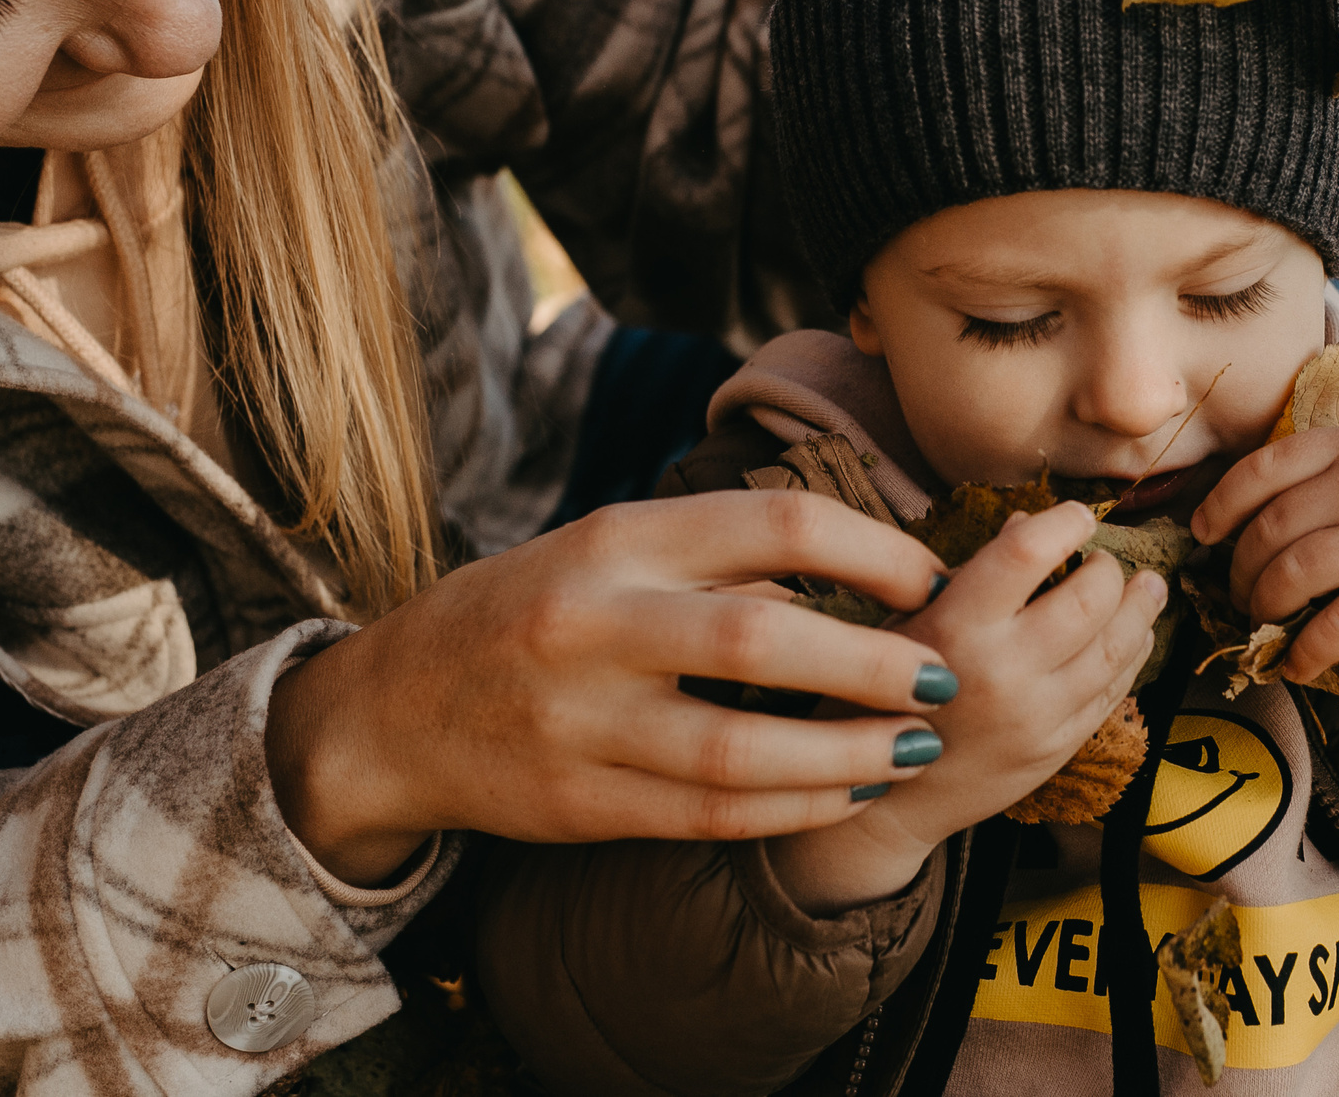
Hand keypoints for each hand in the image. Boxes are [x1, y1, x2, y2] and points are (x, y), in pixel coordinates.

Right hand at [265, 491, 957, 884]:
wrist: (394, 710)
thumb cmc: (537, 610)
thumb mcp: (614, 548)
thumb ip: (723, 555)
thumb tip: (869, 568)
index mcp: (619, 539)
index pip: (776, 523)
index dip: (874, 551)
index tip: (932, 578)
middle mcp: (595, 624)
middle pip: (763, 639)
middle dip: (874, 663)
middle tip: (945, 675)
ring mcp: (580, 722)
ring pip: (740, 750)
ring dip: (847, 754)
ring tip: (913, 749)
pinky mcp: (577, 804)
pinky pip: (707, 814)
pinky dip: (792, 807)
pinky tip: (846, 792)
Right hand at [768, 501, 1167, 912]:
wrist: (887, 801)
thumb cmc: (885, 694)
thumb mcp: (910, 621)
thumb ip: (973, 575)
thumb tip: (1031, 522)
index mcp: (955, 627)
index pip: (1027, 555)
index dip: (1063, 523)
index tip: (1077, 514)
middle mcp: (1002, 672)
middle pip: (1089, 601)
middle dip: (1108, 570)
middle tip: (1106, 559)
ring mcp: (1037, 717)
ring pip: (1115, 649)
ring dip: (1140, 610)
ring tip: (1148, 586)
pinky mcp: (1057, 749)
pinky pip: (1112, 694)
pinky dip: (1131, 658)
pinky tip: (1135, 636)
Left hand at [1190, 423, 1338, 683]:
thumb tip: (1274, 506)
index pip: (1260, 467)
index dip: (1219, 505)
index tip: (1203, 533)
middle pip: (1266, 529)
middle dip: (1238, 569)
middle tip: (1238, 593)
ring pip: (1289, 575)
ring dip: (1261, 608)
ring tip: (1262, 623)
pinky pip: (1337, 626)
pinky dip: (1306, 652)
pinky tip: (1299, 664)